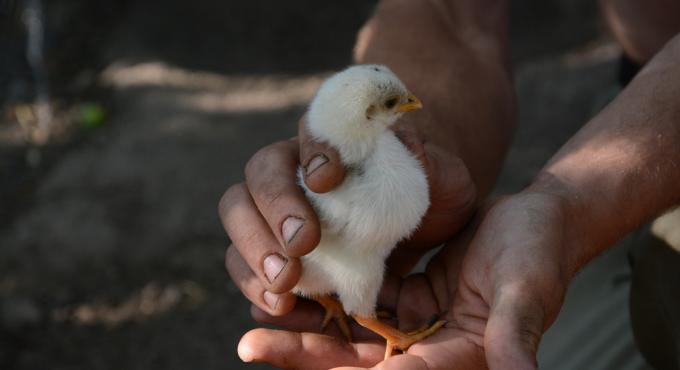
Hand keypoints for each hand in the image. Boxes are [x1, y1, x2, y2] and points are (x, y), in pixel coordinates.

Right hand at [220, 116, 476, 316]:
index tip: (327, 178)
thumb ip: (427, 161)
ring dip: (254, 250)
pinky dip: (254, 284)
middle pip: (259, 174)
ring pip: (239, 218)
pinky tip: (279, 305)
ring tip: (284, 283)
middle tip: (302, 244)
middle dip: (276, 208)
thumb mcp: (444, 177)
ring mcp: (277, 212)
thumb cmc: (431, 195)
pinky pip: (244, 264)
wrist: (419, 232)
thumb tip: (403, 141)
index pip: (312, 129)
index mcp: (337, 142)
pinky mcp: (274, 254)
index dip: (312, 149)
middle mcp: (296, 170)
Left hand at [236, 191, 575, 369]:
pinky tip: (287, 292)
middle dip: (306, 355)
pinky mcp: (403, 302)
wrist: (535, 223)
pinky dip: (323, 306)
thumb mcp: (527, 287)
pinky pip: (355, 309)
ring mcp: (413, 328)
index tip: (308, 366)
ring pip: (348, 339)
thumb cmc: (538, 252)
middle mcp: (430, 351)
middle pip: (358, 364)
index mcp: (461, 359)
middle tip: (251, 343)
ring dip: (304, 334)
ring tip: (254, 325)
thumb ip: (515, 330)